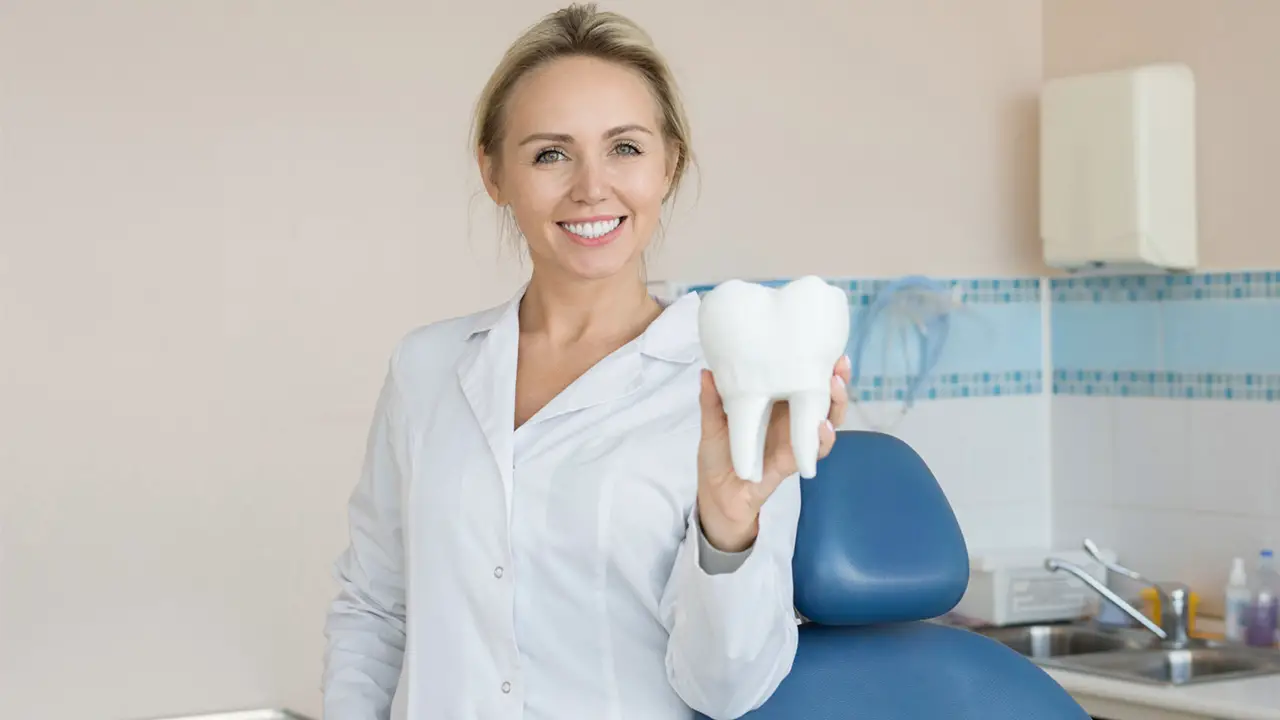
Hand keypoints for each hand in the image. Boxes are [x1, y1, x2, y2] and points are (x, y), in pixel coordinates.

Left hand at [695, 355, 851, 551]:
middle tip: (840, 362)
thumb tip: (706, 371)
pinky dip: (823, 438)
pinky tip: (823, 426)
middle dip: (837, 378)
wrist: (718, 494)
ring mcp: (796, 439)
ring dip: (836, 403)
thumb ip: (712, 400)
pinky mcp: (794, 461)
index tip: (823, 343)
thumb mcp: (712, 424)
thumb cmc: (719, 454)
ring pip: (827, 419)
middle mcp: (791, 418)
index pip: (801, 378)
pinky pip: (815, 450)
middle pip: (823, 395)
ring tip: (835, 385)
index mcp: (775, 403)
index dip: (816, 362)